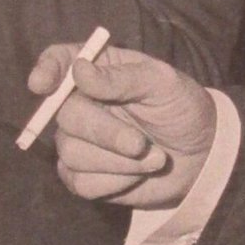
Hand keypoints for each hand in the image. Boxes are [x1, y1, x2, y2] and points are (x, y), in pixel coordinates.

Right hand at [26, 43, 216, 208]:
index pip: (59, 61)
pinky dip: (114, 182)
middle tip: (140, 144)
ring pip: (72, 154)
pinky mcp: (83, 175)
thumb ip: (122, 78)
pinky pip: (81, 183)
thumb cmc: (182, 110)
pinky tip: (137, 175)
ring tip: (153, 158)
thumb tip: (79, 72)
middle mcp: (81, 103)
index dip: (45, 70)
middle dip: (106, 134)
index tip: (42, 85)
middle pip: (65, 116)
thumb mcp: (163, 84)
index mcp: (98, 71)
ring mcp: (79, 140)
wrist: (202, 157)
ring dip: (118, 162)